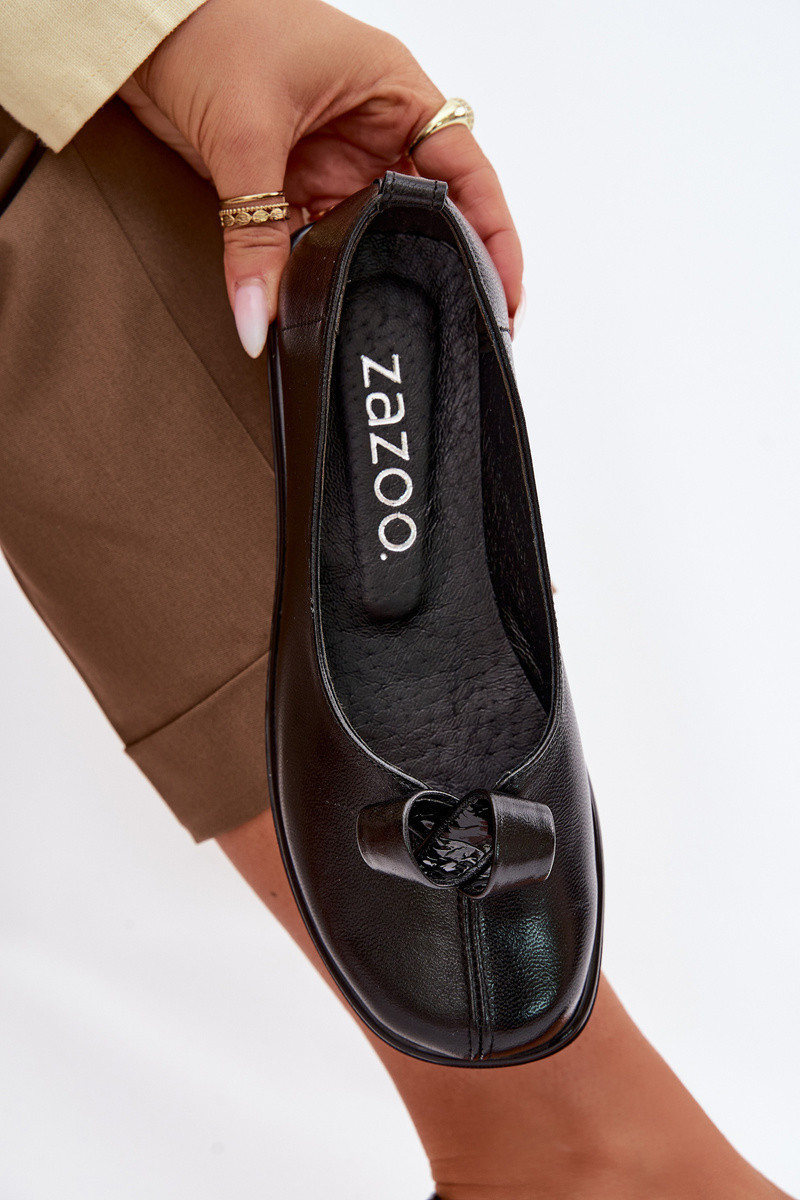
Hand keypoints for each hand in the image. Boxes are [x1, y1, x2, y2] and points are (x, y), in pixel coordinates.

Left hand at [118, 0, 522, 357]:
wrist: (139, 27)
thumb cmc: (210, 27)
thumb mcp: (247, 134)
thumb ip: (254, 237)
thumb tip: (259, 316)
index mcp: (396, 94)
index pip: (465, 174)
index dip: (492, 236)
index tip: (504, 294)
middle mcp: (374, 130)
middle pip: (426, 214)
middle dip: (439, 267)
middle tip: (457, 322)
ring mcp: (334, 162)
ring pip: (370, 237)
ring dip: (371, 275)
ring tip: (388, 319)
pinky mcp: (294, 186)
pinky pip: (318, 243)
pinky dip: (319, 275)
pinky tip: (325, 305)